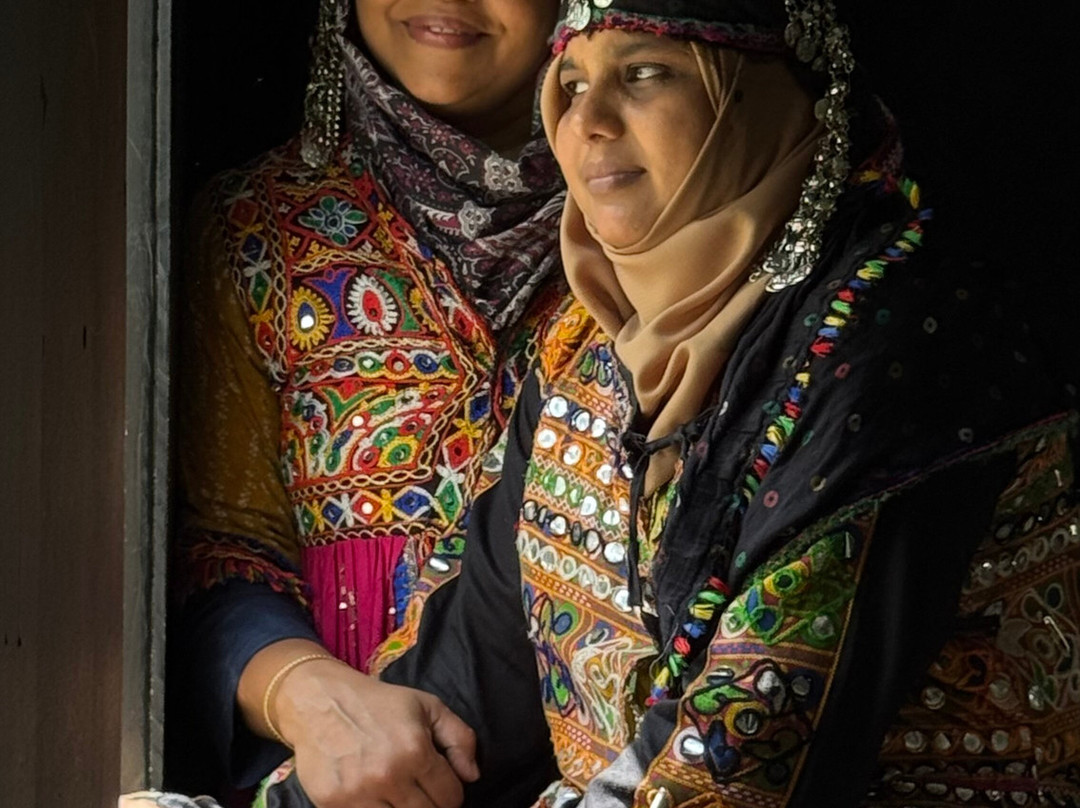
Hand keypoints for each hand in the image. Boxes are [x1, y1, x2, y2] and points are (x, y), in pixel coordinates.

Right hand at [239, 640, 478, 807]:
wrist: (319, 700)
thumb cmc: (378, 703)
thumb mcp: (427, 706)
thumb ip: (459, 738)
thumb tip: (472, 776)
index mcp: (415, 750)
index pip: (451, 798)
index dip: (450, 793)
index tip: (441, 785)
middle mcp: (388, 775)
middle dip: (429, 804)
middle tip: (419, 790)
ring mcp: (358, 793)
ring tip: (397, 792)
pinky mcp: (332, 804)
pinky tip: (374, 796)